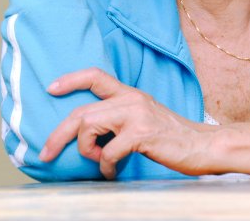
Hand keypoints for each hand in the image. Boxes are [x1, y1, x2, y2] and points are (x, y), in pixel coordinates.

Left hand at [39, 68, 209, 178]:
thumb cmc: (172, 138)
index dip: (70, 80)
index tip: (50, 88)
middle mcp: (130, 99)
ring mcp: (136, 114)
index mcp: (130, 94)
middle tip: (46, 152)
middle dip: (59, 134)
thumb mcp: (144, 118)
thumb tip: (89, 135)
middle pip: (82, 111)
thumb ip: (120, 119)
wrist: (203, 145)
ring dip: (86, 150)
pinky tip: (112, 173)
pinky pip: (107, 152)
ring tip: (99, 163)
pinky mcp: (141, 133)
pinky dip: (104, 167)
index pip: (95, 76)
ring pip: (88, 125)